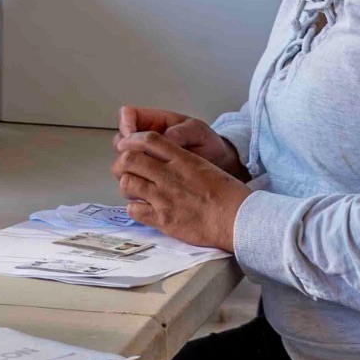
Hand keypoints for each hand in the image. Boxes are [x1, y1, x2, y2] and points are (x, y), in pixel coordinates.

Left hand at [111, 133, 249, 251]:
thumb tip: (163, 158)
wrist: (237, 220)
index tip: (126, 144)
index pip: (148, 139)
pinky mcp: (163, 219)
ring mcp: (164, 198)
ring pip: (128, 183)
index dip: (131, 139)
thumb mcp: (205, 166)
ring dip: (126, 185)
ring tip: (132, 189)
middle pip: (130, 159)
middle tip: (122, 168)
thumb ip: (182, 160)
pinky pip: (134, 210)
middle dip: (121, 162)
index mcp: (183, 160)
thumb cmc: (228, 195)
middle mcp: (170, 176)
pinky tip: (141, 208)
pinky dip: (133, 208)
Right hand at [115, 106, 248, 179]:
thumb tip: (165, 137)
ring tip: (144, 176)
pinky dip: (135, 185)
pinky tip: (147, 189)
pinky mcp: (149, 179)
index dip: (125, 123)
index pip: (128, 115)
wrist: (221, 167)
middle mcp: (145, 141)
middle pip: (120, 141)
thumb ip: (180, 133)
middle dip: (124, 150)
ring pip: (123, 162)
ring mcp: (146, 160)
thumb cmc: (208, 145)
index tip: (130, 135)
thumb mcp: (198, 132)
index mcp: (155, 122)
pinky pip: (133, 181)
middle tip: (136, 159)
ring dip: (127, 169)